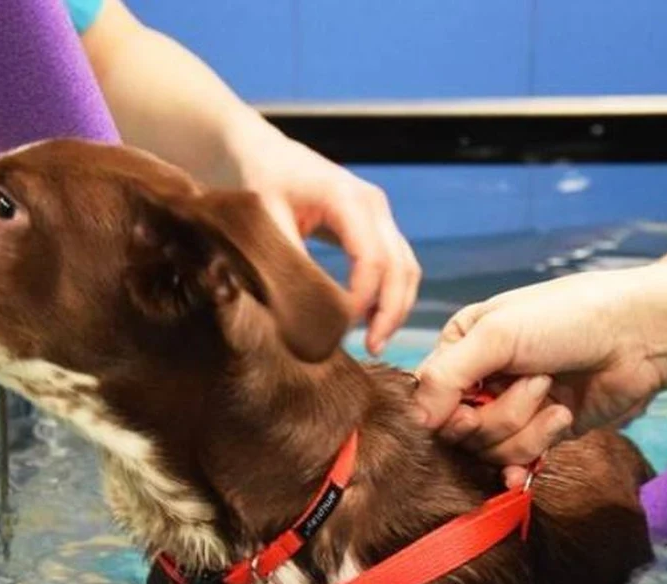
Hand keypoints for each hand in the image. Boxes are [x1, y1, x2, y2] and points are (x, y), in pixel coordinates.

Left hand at [223, 128, 419, 354]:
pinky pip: (396, 264)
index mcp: (347, 198)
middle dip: (391, 310)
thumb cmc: (260, 181)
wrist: (261, 153)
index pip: (372, 258)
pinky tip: (369, 319)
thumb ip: (289, 262)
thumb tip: (302, 315)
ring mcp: (379, 215)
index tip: (342, 327)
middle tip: (373, 347)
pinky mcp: (374, 226)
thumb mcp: (266, 220)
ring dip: (396, 306)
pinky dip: (389, 294)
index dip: (363, 298)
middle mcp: (374, 205)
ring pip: (406, 267)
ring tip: (375, 340)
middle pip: (401, 265)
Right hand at [412, 270, 664, 485]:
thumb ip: (445, 376)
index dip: (445, 413)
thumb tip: (415, 422)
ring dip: (526, 428)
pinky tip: (534, 462)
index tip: (470, 407)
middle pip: (459, 431)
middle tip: (536, 383)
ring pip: (489, 449)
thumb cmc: (566, 318)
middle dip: (498, 416)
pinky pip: (518, 461)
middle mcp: (481, 380)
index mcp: (461, 348)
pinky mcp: (543, 433)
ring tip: (556, 395)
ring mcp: (512, 408)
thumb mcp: (496, 334)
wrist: (640, 335)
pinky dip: (527, 459)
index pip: (427, 397)